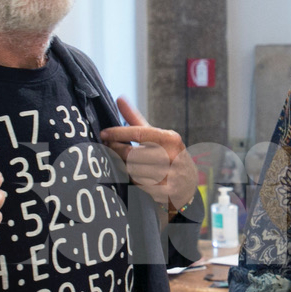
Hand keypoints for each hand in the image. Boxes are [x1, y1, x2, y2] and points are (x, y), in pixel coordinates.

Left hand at [99, 97, 195, 211]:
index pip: (139, 133)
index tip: (104, 133)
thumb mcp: (154, 136)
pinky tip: (135, 176)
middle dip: (118, 151)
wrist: (186, 185)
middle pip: (133, 154)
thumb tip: (119, 98)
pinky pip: (140, 185)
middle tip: (108, 148)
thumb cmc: (165, 155)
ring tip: (125, 162)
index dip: (118, 133)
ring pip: (134, 170)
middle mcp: (173, 156)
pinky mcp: (166, 192)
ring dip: (125, 167)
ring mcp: (171, 176)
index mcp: (170, 139)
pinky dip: (134, 180)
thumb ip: (135, 119)